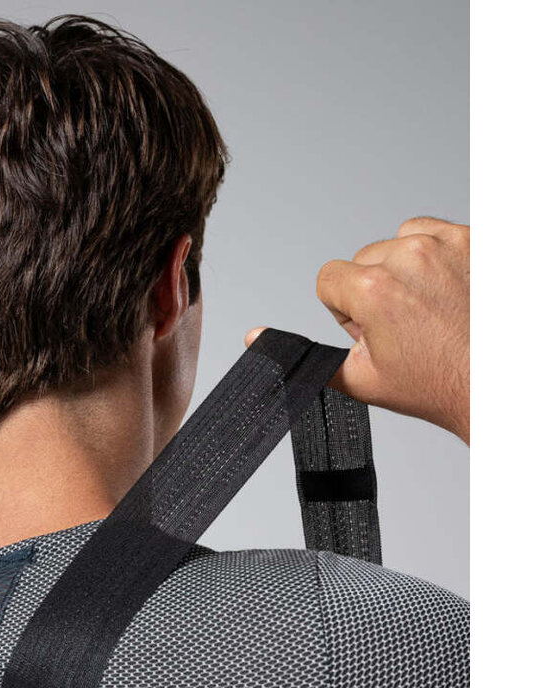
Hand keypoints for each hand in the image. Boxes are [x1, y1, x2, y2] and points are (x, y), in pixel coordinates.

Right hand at [247, 217, 469, 442]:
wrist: (498, 386)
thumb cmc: (438, 385)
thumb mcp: (361, 380)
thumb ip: (305, 358)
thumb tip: (257, 340)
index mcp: (374, 289)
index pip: (329, 278)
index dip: (344, 309)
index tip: (372, 330)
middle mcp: (410, 256)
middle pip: (365, 258)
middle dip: (376, 288)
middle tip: (406, 327)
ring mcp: (449, 244)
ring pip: (401, 241)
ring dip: (407, 268)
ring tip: (429, 308)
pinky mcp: (478, 240)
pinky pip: (440, 232)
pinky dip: (441, 257)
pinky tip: (451, 293)